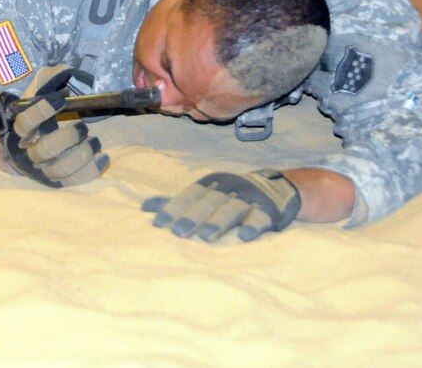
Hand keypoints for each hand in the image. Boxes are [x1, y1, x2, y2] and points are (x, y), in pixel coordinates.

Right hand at [0, 65, 108, 186]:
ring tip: (94, 142)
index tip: (61, 98)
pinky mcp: (59, 180)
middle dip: (67, 138)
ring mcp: (44, 168)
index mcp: (22, 128)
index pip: (26, 121)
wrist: (28, 143)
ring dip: (80, 155)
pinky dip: (91, 170)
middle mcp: (30, 150)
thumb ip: (49, 78)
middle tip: (82, 127)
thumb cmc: (38, 113)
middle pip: (44, 150)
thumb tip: (66, 71)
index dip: (42, 110)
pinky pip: (75, 181)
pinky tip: (103, 156)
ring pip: (59, 170)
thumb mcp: (40, 90)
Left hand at [141, 169, 300, 241]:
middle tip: (178, 232)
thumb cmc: (230, 194)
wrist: (277, 187)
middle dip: (192, 217)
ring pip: (231, 210)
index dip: (174, 208)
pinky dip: (253, 225)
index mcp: (210, 185)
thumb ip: (176, 202)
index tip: (158, 224)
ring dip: (218, 221)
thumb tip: (143, 207)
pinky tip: (245, 236)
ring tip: (205, 237)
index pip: (189, 196)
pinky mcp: (268, 211)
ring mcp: (248, 199)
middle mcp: (227, 189)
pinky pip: (260, 217)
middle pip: (207, 203)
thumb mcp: (204, 194)